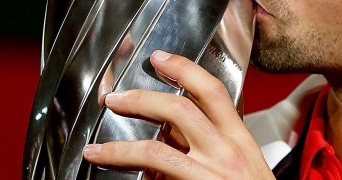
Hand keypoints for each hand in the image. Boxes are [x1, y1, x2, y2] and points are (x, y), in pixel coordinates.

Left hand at [82, 50, 274, 179]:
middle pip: (179, 110)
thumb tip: (172, 132)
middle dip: (141, 99)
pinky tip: (120, 175)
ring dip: (121, 148)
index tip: (161, 59)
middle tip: (117, 99)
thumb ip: (213, 143)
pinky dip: (137, 176)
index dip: (184, 69)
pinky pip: (158, 178)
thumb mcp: (244, 162)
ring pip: (156, 150)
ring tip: (98, 149)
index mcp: (239, 139)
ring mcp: (210, 176)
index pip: (212, 91)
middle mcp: (226, 153)